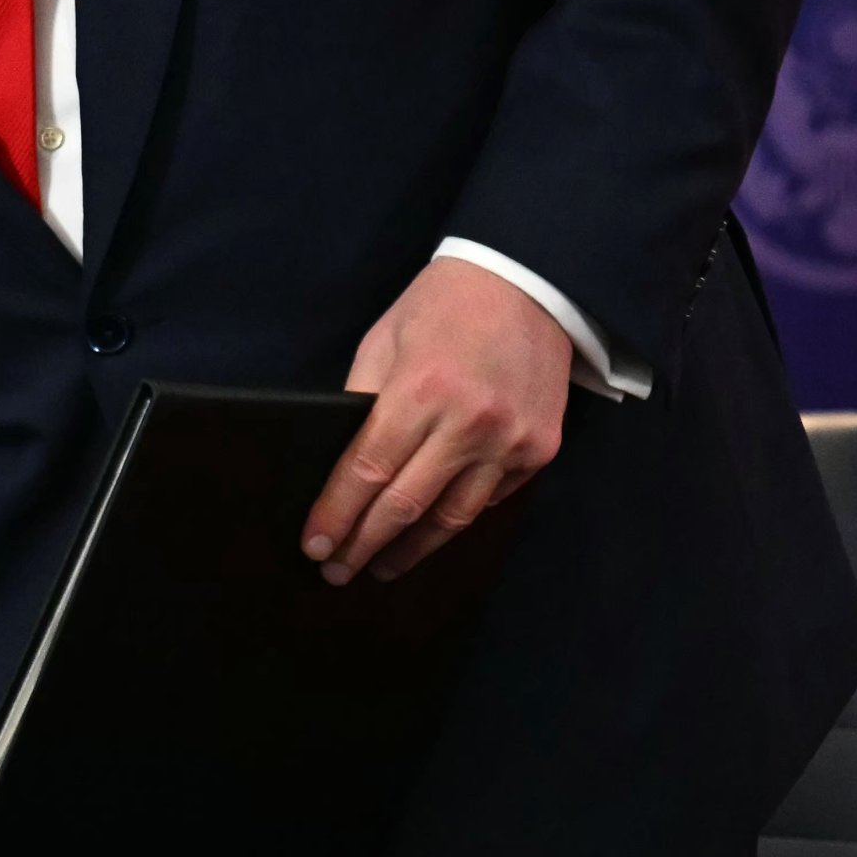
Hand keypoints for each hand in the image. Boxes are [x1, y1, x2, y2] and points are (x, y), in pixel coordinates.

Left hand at [300, 255, 572, 585]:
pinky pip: (491, 499)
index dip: (338, 514)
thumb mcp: (383, 342)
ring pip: (454, 517)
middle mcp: (471, 425)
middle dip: (366, 544)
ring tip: (381, 568)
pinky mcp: (541, 450)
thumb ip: (361, 402)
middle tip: (336, 573)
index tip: (315, 546)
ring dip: (413, 549)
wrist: (530, 283)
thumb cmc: (442, 307)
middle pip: (407, 504)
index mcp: (421, 391)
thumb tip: (338, 462)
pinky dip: (456, 517)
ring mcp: (512, 442)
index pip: (368, 470)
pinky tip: (430, 532)